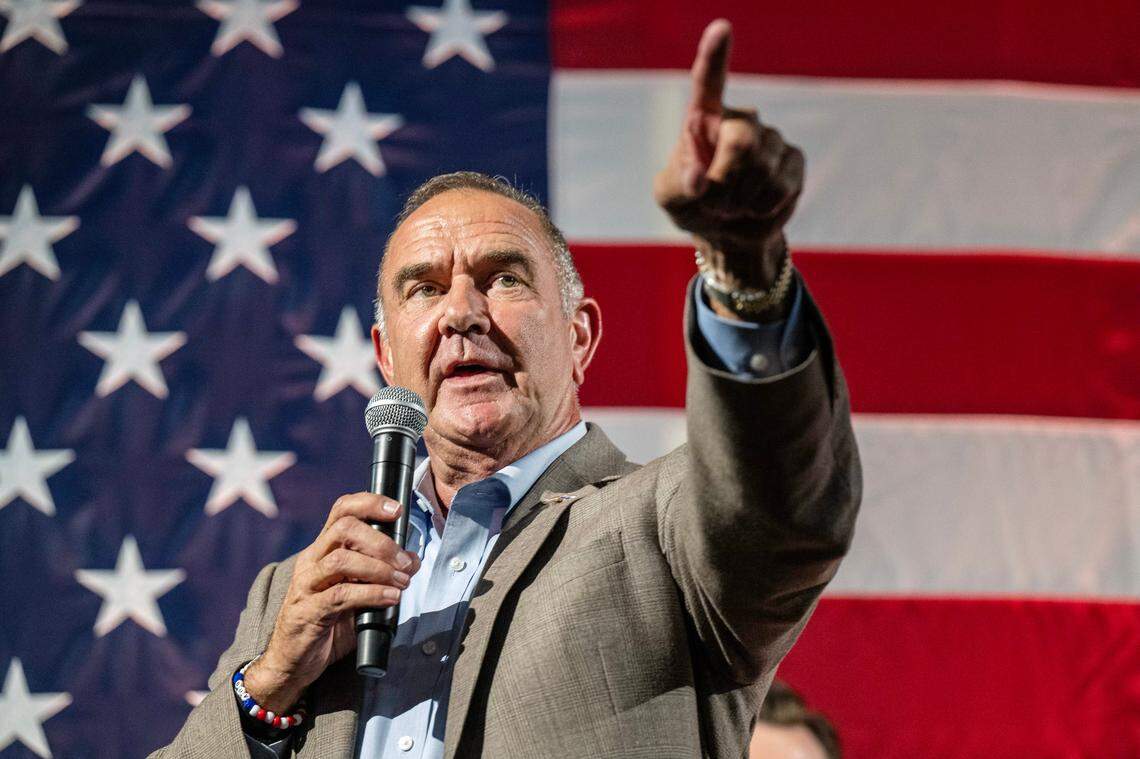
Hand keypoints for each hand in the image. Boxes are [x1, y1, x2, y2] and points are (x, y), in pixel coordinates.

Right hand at [242, 493, 420, 711]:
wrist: (294, 661)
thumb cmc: (328, 623)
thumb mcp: (359, 593)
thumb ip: (383, 575)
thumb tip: (412, 560)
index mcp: (323, 549)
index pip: (342, 510)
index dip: (369, 503)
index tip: (396, 509)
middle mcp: (312, 560)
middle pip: (344, 528)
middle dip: (381, 541)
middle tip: (404, 560)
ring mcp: (306, 585)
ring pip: (341, 559)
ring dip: (379, 568)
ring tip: (402, 582)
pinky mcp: (307, 611)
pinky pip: (340, 595)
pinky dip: (372, 594)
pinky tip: (390, 599)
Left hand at [653, 19, 803, 297]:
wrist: (727, 230)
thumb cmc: (692, 204)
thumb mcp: (671, 197)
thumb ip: (678, 185)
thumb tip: (698, 179)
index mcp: (704, 116)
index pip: (708, 81)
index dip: (714, 55)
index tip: (721, 28)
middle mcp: (740, 119)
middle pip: (743, 141)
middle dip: (726, 182)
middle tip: (715, 203)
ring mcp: (770, 138)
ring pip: (764, 169)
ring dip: (742, 200)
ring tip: (733, 205)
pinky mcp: (793, 160)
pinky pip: (782, 186)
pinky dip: (763, 207)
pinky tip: (756, 206)